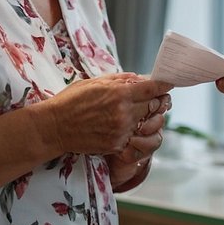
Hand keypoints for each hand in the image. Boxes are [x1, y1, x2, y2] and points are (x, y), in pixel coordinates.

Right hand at [44, 72, 171, 157]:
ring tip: (142, 111)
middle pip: (154, 105)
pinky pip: (135, 137)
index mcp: (119, 94)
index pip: (152, 88)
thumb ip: (120, 80)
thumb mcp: (95, 82)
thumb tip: (140, 79)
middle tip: (157, 97)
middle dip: (157, 100)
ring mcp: (122, 131)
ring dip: (148, 116)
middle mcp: (124, 113)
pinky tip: (128, 125)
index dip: (164, 84)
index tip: (169, 82)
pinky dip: (136, 131)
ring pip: (147, 122)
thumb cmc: (71, 101)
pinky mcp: (117, 145)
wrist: (54, 127)